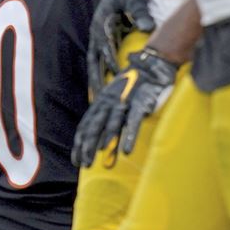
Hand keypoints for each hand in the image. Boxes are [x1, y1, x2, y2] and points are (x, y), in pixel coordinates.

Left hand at [73, 48, 177, 167]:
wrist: (153, 65)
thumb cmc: (137, 85)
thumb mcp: (120, 100)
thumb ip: (113, 117)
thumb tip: (105, 136)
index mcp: (101, 102)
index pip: (85, 125)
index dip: (79, 143)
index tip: (76, 160)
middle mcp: (109, 102)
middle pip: (94, 126)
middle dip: (88, 146)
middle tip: (84, 164)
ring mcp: (124, 102)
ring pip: (111, 124)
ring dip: (105, 141)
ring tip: (100, 158)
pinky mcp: (141, 103)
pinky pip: (134, 122)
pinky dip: (130, 137)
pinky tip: (127, 151)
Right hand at [87, 0, 153, 95]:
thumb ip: (140, 12)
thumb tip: (148, 27)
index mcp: (102, 22)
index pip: (105, 47)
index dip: (111, 62)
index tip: (119, 77)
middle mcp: (98, 31)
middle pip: (95, 60)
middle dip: (97, 79)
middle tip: (101, 98)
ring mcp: (101, 35)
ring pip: (96, 62)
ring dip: (98, 79)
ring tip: (101, 99)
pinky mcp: (106, 37)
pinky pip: (103, 59)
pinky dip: (104, 72)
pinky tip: (109, 87)